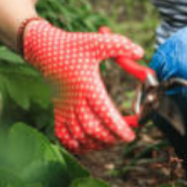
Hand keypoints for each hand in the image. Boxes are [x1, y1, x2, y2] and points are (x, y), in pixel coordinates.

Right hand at [22, 19, 143, 152]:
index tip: (130, 135)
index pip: (104, 114)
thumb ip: (120, 45)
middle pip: (93, 129)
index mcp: (87, 86)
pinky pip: (63, 135)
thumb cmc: (73, 46)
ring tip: (111, 141)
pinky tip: (88, 144)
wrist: (45, 50)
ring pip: (79, 135)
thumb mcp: (98, 42)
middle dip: (110, 138)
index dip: (118, 128)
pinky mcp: (58, 110)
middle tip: (124, 137)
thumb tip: (140, 52)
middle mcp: (75, 100)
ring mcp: (64, 108)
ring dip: (96, 143)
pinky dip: (75, 145)